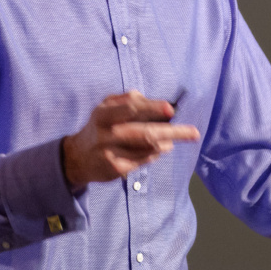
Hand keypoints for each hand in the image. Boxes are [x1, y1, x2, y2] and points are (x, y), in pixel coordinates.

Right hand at [62, 90, 200, 189]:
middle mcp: (107, 134)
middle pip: (146, 133)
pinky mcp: (116, 169)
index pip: (131, 108)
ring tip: (173, 140)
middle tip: (193, 133)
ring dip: (166, 143)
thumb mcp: (107, 107)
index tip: (171, 109)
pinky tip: (159, 149)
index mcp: (104, 114)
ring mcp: (111, 153)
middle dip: (173, 132)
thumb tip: (156, 104)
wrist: (76, 157)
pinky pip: (144, 160)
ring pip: (149, 148)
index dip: (152, 108)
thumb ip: (128, 100)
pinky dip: (156, 154)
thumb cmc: (100, 126)